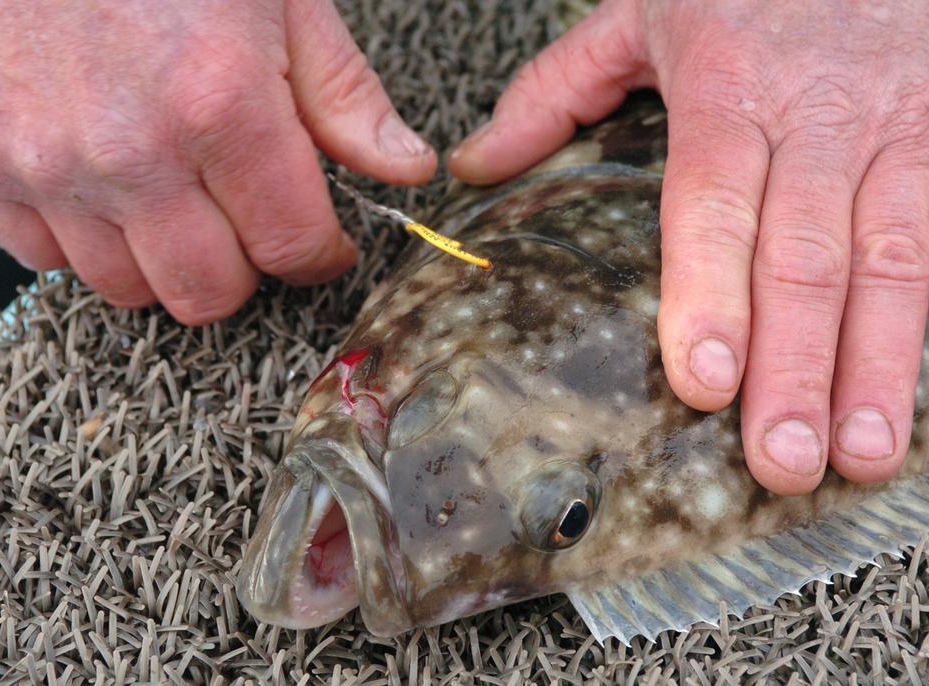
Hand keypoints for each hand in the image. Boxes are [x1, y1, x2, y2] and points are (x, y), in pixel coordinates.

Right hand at [0, 0, 434, 323]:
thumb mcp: (283, 0)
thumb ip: (345, 100)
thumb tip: (405, 169)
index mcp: (222, 105)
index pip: (291, 248)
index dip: (320, 256)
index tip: (322, 244)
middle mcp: (134, 151)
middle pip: (210, 294)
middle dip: (246, 269)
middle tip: (248, 221)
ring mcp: (51, 164)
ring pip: (130, 290)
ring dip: (165, 260)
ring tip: (177, 198)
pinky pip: (47, 259)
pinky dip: (86, 240)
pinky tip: (108, 188)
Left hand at [448, 0, 928, 494]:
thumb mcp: (637, 12)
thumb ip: (555, 90)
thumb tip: (474, 164)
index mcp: (727, 88)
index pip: (713, 203)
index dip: (711, 294)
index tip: (704, 382)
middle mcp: (817, 116)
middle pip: (805, 255)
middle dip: (795, 367)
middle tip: (781, 461)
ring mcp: (898, 127)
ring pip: (893, 257)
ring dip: (876, 363)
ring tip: (858, 454)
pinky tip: (909, 393)